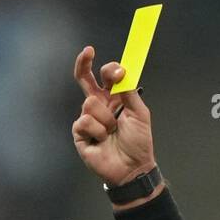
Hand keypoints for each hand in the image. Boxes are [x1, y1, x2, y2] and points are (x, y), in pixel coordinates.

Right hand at [71, 44, 155, 186]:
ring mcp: (88, 118)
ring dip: (105, 119)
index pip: (106, 77)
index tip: (117, 72)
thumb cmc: (138, 143)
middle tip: (88, 51)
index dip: (110, 70)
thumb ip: (130, 92)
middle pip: (84, 79)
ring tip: (112, 132)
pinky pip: (84, 121)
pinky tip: (102, 140)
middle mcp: (99, 106)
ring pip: (89, 103)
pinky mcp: (80, 133)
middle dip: (83, 62)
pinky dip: (97, 131)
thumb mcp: (140, 114)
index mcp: (114, 99)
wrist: (133, 168)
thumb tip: (121, 73)